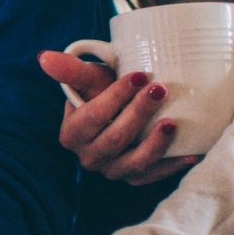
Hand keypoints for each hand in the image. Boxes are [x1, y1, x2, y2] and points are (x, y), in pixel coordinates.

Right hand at [38, 50, 200, 184]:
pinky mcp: (134, 178)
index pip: (93, 117)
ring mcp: (112, 170)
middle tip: (159, 90)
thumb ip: (69, 70)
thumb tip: (43, 56)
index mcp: (71, 135)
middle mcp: (88, 157)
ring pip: (134, 163)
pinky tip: (190, 152)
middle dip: (138, 114)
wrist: (120, 112)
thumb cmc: (103, 93)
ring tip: (172, 123)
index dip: (116, 97)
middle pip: (114, 139)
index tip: (140, 75)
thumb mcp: (88, 81)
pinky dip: (172, 166)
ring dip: (154, 144)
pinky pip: (153, 176)